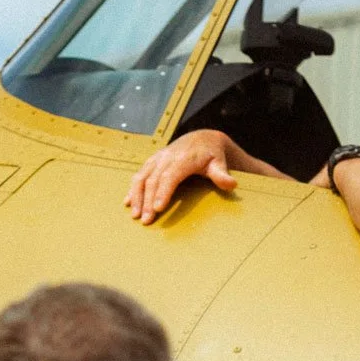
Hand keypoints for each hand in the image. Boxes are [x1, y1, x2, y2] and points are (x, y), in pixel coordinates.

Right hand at [124, 131, 238, 223]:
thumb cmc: (212, 154)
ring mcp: (157, 159)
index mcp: (183, 158)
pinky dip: (132, 189)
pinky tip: (128, 203)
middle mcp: (167, 157)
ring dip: (136, 196)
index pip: (170, 176)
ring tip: (135, 215)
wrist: (201, 139)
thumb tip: (231, 184)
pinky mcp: (152, 162)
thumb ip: (222, 174)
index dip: (163, 192)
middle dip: (147, 201)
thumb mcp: (219, 163)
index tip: (158, 208)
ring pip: (142, 177)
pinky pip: (139, 175)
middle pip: (154, 180)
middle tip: (146, 220)